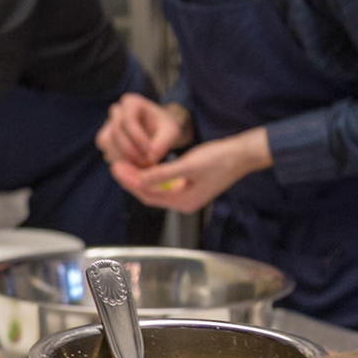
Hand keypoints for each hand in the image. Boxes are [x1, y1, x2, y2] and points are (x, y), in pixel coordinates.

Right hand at [96, 94, 191, 168]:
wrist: (160, 132)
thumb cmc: (165, 128)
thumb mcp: (171, 132)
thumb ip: (162, 144)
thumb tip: (149, 159)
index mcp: (132, 102)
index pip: (128, 119)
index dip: (137, 138)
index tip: (150, 152)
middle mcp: (117, 111)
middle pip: (115, 132)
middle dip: (130, 151)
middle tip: (147, 163)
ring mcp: (108, 124)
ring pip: (107, 142)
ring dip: (123, 157)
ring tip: (143, 165)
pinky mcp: (105, 138)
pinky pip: (106, 151)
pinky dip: (119, 161)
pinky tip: (134, 165)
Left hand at [107, 127, 270, 212]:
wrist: (241, 154)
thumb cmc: (219, 158)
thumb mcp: (189, 164)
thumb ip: (164, 174)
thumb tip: (141, 179)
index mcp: (184, 202)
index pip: (149, 195)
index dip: (130, 182)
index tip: (117, 168)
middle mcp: (183, 203)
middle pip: (149, 194)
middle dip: (131, 180)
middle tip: (115, 164)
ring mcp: (186, 195)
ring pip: (155, 189)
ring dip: (139, 177)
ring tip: (124, 163)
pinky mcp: (188, 185)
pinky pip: (163, 184)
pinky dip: (151, 175)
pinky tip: (142, 164)